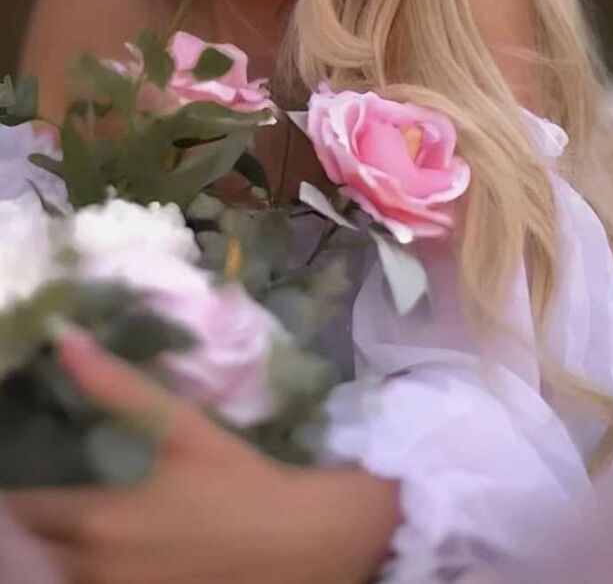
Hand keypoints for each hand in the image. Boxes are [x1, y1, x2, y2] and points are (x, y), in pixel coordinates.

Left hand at [6, 332, 398, 583]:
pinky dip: (78, 567)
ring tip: (59, 519)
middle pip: (28, 550)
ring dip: (47, 548)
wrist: (298, 542)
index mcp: (96, 519)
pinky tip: (94, 546)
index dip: (13, 491)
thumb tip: (65, 339)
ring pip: (54, 573)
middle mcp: (94, 567)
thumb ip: (117, 386)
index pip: (19, 511)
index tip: (20, 463)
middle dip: (26, 521)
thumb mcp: (180, 426)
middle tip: (38, 491)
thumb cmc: (237, 479)